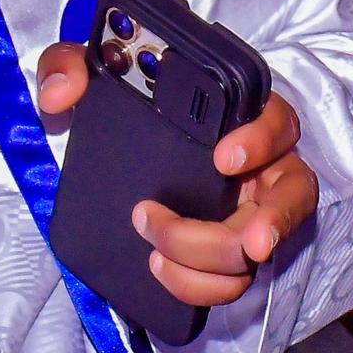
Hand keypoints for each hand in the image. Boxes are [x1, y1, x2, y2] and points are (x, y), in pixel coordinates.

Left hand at [36, 42, 319, 308]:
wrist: (112, 155)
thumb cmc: (123, 107)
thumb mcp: (93, 78)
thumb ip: (69, 66)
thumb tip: (61, 93)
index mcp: (241, 115)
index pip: (276, 119)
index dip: (261, 140)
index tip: (222, 158)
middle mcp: (260, 164)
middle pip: (291, 195)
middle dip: (273, 223)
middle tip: (248, 243)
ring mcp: (250, 211)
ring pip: (262, 246)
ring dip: (214, 260)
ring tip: (159, 256)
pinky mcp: (228, 250)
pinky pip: (232, 279)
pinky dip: (200, 286)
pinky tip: (161, 270)